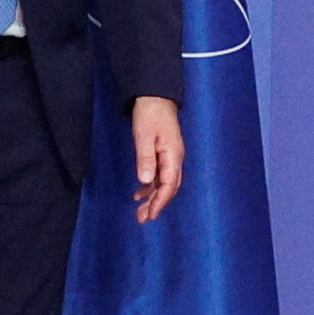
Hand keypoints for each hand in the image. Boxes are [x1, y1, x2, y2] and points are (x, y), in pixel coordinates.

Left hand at [129, 96, 185, 222]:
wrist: (154, 95)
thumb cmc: (150, 113)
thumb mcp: (144, 135)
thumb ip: (145, 158)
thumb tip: (146, 182)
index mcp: (173, 155)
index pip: (169, 184)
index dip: (160, 201)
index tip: (150, 215)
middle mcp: (174, 159)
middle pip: (169, 188)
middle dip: (157, 205)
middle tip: (142, 219)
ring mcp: (170, 157)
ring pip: (164, 184)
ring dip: (153, 198)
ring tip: (139, 212)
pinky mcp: (163, 154)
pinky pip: (159, 176)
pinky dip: (150, 187)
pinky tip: (139, 193)